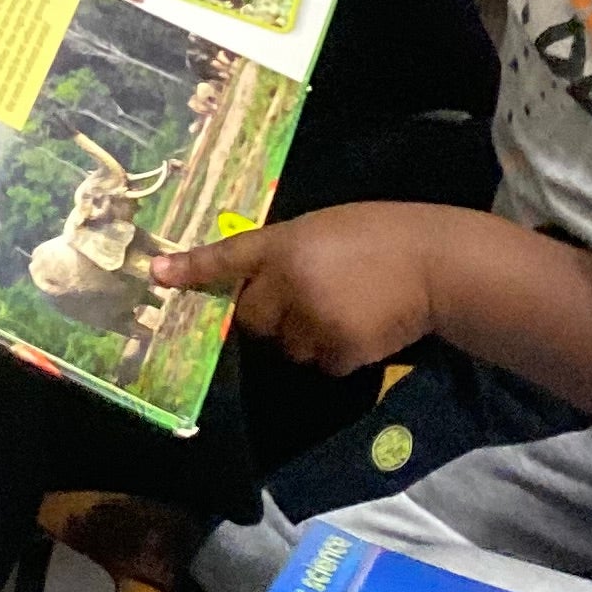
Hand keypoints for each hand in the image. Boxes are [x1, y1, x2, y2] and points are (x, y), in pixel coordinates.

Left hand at [152, 201, 454, 374]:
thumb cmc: (381, 235)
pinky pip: (319, 363)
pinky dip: (335, 354)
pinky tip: (361, 328)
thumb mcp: (325, 228)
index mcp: (285, 243)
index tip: (156, 274)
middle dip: (270, 315)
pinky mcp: (338, 350)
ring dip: (304, 337)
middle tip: (307, 298)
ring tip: (343, 310)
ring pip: (285, 346)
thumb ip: (288, 252)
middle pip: (251, 317)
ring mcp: (312, 319)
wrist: (435, 264)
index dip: (191, 268)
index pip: (228, 258)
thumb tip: (257, 283)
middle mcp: (290, 283)